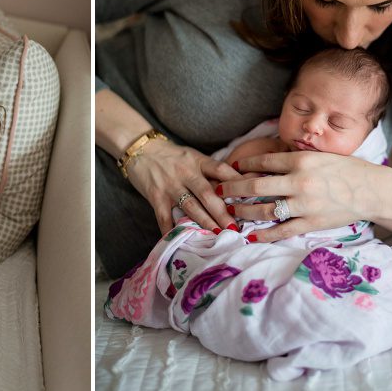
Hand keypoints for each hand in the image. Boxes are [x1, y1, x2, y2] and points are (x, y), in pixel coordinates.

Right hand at [126, 138, 240, 234]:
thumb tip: (237, 185)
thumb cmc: (172, 155)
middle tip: (236, 228)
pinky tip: (180, 241)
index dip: (237, 183)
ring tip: (218, 235)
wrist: (141, 148)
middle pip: (208, 193)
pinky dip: (171, 230)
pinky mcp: (155, 195)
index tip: (250, 198)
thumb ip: (210, 171)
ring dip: (205, 222)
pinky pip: (164, 216)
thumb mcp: (193, 157)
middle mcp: (186, 172)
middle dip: (223, 212)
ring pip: (190, 206)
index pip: (221, 170)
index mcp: (198, 161)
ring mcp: (170, 185)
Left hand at [223, 150, 379, 241]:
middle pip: (255, 187)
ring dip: (243, 212)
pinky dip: (263, 235)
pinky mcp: (311, 223)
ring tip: (230, 212)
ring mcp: (304, 205)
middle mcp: (299, 182)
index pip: (262, 162)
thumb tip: (265, 162)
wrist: (372, 190)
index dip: (242, 165)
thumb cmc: (345, 169)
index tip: (229, 168)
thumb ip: (293, 160)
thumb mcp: (318, 156)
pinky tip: (249, 236)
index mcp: (300, 161)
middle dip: (232, 189)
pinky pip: (281, 231)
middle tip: (217, 190)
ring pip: (264, 211)